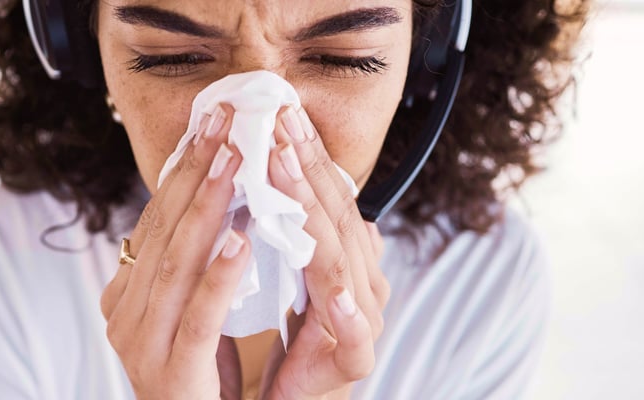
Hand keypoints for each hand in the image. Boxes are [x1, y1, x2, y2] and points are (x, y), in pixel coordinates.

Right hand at [100, 105, 248, 398]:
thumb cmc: (200, 378)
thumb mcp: (190, 311)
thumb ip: (194, 266)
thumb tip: (223, 208)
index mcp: (126, 294)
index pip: (155, 221)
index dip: (182, 171)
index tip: (210, 125)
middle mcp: (125, 313)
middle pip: (163, 230)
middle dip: (195, 172)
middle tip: (224, 123)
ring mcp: (142, 343)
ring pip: (176, 262)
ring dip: (207, 207)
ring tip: (235, 161)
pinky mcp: (172, 372)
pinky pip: (200, 315)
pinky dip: (219, 274)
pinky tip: (239, 237)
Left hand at [261, 106, 390, 398]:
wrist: (299, 399)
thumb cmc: (294, 337)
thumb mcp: (291, 272)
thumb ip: (296, 230)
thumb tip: (300, 181)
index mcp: (348, 258)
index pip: (330, 197)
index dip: (308, 155)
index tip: (282, 114)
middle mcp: (362, 282)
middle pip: (336, 218)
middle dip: (306, 168)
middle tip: (280, 123)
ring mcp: (363, 321)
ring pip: (340, 264)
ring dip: (314, 218)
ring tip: (286, 176)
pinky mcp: (354, 363)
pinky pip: (357, 339)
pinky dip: (347, 315)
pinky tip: (333, 296)